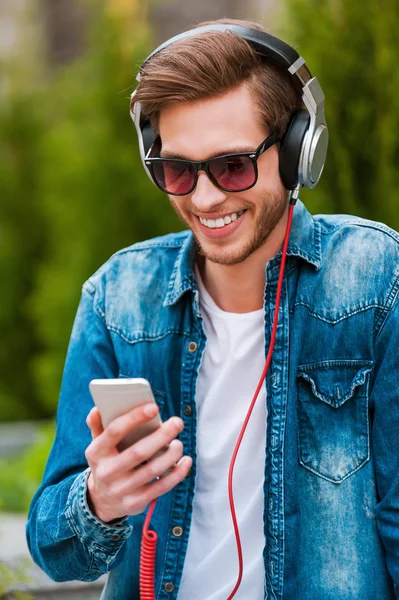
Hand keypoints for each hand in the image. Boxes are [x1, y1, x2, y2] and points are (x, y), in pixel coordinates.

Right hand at [85, 403, 191, 522]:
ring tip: (179, 443)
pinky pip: (161, 487)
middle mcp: (106, 472)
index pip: (115, 431)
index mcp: (96, 452)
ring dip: (171, 455)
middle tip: (177, 422)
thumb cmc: (107, 462)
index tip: (154, 408)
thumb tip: (97, 409)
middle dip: (161, 435)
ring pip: (152, 470)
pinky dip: (177, 473)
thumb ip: (98, 426)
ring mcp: (121, 490)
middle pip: (138, 452)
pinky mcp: (135, 502)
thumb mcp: (98, 445)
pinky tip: (185, 461)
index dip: (135, 417)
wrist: (101, 500)